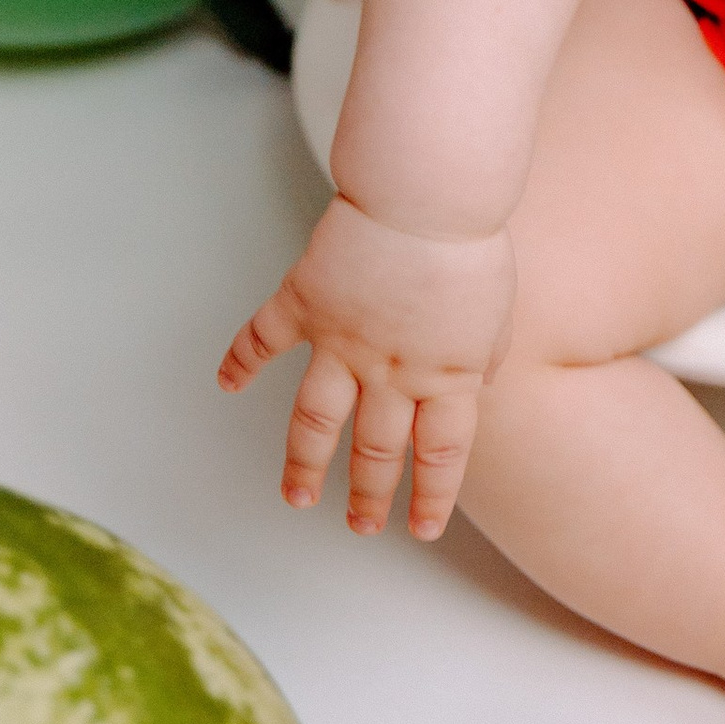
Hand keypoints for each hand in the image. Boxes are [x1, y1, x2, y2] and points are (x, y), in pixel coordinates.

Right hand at [218, 198, 514, 539]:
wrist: (426, 195)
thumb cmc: (470, 242)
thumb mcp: (499, 313)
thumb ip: (486, 356)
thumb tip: (480, 384)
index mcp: (446, 375)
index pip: (440, 455)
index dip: (431, 497)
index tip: (422, 528)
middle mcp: (390, 371)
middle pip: (377, 449)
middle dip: (369, 495)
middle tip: (361, 526)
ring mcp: (341, 342)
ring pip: (315, 421)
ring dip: (303, 464)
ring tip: (296, 498)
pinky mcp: (305, 303)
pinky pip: (263, 339)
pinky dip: (239, 361)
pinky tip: (225, 384)